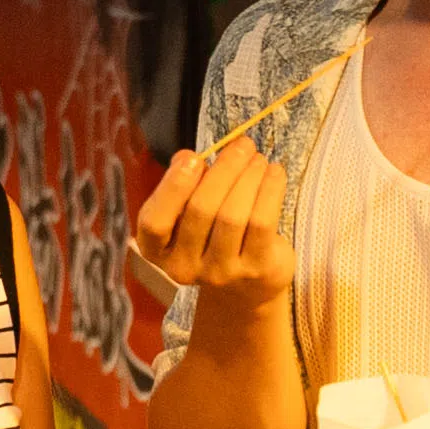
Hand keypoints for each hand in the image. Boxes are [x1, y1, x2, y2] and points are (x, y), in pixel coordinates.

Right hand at [131, 140, 289, 314]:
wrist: (247, 284)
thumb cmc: (210, 233)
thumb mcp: (187, 211)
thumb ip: (182, 184)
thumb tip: (187, 158)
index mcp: (157, 251)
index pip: (154, 222)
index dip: (173, 187)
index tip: (194, 157)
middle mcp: (183, 268)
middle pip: (201, 210)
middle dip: (225, 170)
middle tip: (242, 144)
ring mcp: (220, 273)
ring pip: (233, 215)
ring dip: (248, 177)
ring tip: (258, 158)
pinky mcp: (254, 271)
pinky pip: (262, 223)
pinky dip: (269, 191)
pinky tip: (274, 173)